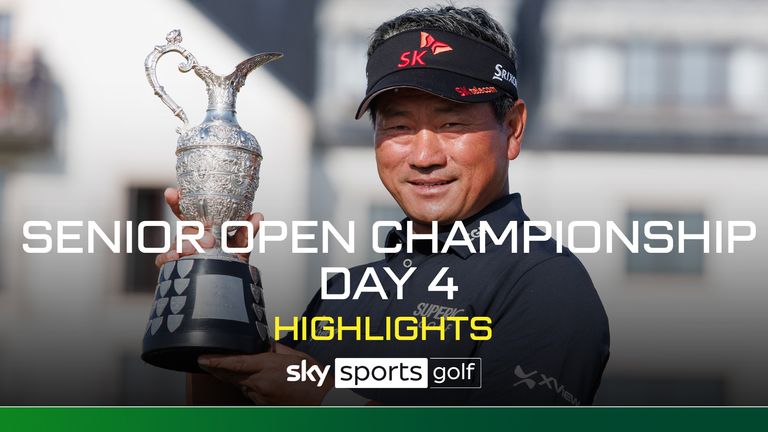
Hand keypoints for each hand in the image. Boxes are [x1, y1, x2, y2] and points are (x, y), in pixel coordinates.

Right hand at [154, 187, 263, 267]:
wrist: (226, 285)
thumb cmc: (229, 260)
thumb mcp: (241, 245)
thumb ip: (247, 231)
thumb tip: (258, 216)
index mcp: (202, 227)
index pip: (186, 211)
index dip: (177, 201)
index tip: (172, 193)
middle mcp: (189, 236)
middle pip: (184, 229)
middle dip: (194, 233)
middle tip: (209, 240)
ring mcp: (179, 250)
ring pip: (176, 243)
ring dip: (185, 245)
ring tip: (195, 250)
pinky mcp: (172, 265)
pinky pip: (164, 259)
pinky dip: (167, 257)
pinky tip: (175, 257)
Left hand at [197, 343, 332, 404]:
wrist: (324, 402)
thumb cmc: (314, 380)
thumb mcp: (297, 356)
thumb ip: (276, 349)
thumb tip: (265, 345)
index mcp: (268, 367)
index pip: (234, 363)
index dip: (216, 361)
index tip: (202, 359)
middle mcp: (260, 384)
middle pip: (231, 376)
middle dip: (217, 369)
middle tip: (206, 362)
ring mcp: (260, 397)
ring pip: (240, 385)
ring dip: (236, 378)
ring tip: (242, 369)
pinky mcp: (263, 405)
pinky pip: (250, 393)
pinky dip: (249, 386)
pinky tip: (257, 382)